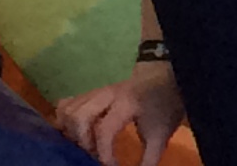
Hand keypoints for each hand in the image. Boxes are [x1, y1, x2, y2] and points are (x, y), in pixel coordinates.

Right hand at [56, 62, 184, 162]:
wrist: (169, 78)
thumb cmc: (164, 107)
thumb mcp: (160, 136)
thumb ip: (147, 161)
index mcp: (127, 102)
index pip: (104, 129)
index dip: (104, 153)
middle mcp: (107, 93)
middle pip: (79, 116)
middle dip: (82, 141)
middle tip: (94, 154)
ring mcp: (97, 91)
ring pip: (69, 107)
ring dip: (72, 131)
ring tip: (87, 144)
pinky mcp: (93, 92)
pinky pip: (69, 102)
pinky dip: (67, 120)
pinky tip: (78, 134)